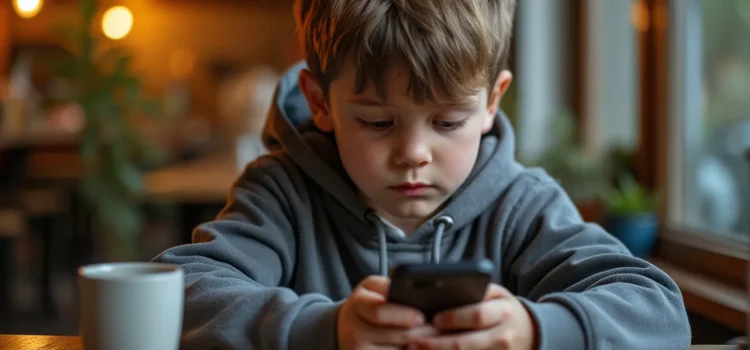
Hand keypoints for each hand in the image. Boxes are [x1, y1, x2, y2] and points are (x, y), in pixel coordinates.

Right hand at [338, 275, 438, 349]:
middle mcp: (353, 331)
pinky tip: (416, 346)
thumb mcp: (371, 288)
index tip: (421, 317)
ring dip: (418, 346)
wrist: (346, 329)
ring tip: (432, 339)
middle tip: (437, 329)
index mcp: (356, 305)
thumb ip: (388, 286)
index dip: (403, 315)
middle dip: (421, 332)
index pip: (380, 312)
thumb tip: (409, 286)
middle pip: (396, 335)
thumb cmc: (366, 305)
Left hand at [411, 283, 537, 349]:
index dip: (453, 318)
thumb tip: (442, 290)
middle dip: (436, 343)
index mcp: (503, 312)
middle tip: (412, 341)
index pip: (477, 315)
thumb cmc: (503, 309)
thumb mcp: (496, 294)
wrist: (530, 332)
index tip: (433, 319)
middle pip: (465, 343)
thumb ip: (476, 292)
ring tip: (414, 349)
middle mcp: (503, 336)